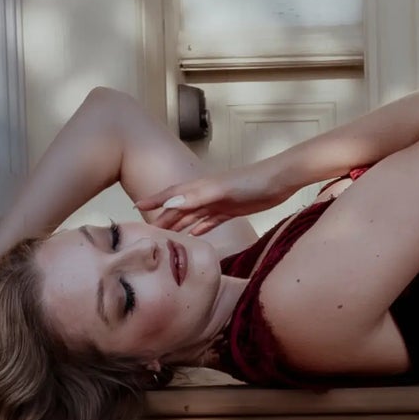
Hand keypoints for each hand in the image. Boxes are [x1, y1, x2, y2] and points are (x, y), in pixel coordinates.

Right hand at [137, 160, 294, 235]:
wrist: (281, 179)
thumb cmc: (253, 181)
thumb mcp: (222, 190)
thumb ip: (197, 197)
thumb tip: (171, 203)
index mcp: (201, 187)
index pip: (172, 194)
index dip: (155, 200)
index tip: (137, 207)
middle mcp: (206, 194)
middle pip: (180, 208)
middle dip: (164, 219)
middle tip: (149, 235)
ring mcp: (219, 202)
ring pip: (194, 216)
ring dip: (180, 226)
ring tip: (167, 240)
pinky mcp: (232, 210)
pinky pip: (212, 220)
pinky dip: (201, 228)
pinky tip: (195, 236)